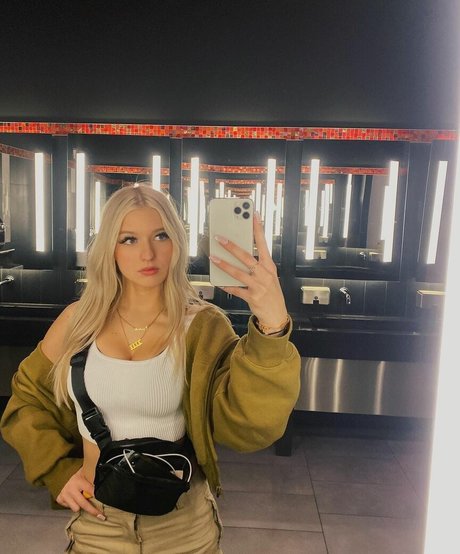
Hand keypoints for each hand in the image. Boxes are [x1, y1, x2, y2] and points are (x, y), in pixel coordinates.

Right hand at [56, 467, 105, 519]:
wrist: (63, 475)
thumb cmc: (79, 476)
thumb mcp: (87, 474)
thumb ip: (94, 480)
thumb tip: (105, 484)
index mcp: (79, 481)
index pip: (91, 491)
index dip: (98, 497)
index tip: (105, 504)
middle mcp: (71, 489)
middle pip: (83, 504)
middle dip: (93, 511)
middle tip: (101, 516)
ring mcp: (64, 495)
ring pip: (76, 508)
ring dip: (80, 506)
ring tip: (81, 500)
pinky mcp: (60, 499)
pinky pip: (69, 508)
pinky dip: (73, 505)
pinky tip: (74, 500)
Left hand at [209, 211, 287, 327]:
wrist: (276, 314)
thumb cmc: (271, 292)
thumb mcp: (269, 275)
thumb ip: (257, 264)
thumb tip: (239, 251)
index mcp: (269, 266)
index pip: (263, 243)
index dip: (257, 228)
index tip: (252, 215)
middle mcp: (264, 274)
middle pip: (246, 256)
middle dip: (231, 246)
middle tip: (219, 238)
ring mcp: (258, 286)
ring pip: (238, 272)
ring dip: (224, 264)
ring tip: (213, 257)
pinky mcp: (252, 297)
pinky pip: (235, 289)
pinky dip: (226, 285)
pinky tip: (218, 281)